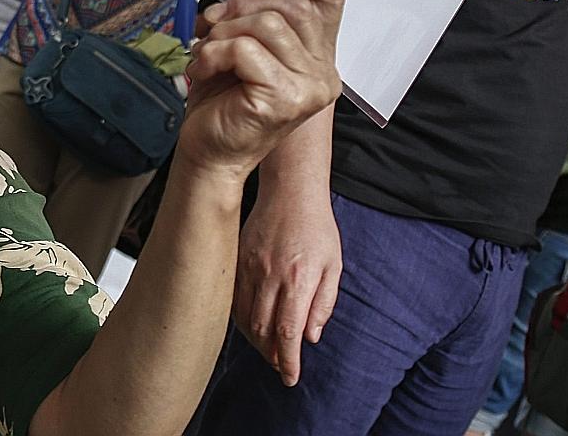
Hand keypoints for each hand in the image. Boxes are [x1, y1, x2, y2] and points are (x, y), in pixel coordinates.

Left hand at [180, 0, 344, 180]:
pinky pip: (246, 50)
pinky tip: (203, 69)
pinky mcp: (285, 99)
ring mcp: (309, 89)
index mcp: (319, 59)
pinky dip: (215, 53)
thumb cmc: (224, 101)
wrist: (209, 154)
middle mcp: (324, 74)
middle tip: (213, 23)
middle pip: (292, 7)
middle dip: (243, 5)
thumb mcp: (244, 49)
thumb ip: (261, 19)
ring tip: (206, 52)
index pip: (330, 6)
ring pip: (267, 25)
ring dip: (224, 32)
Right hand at [233, 189, 340, 386]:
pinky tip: (252, 323)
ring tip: (267, 347)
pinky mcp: (237, 259)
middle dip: (270, 354)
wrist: (290, 191)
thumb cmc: (317, 227)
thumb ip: (323, 303)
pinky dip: (241, 318)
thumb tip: (310, 336)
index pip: (288, 332)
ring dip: (255, 339)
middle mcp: (271, 276)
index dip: (287, 360)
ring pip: (244, 317)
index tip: (290, 377)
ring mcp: (250, 267)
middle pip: (262, 329)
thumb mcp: (334, 265)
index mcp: (299, 279)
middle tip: (280, 364)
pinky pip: (234, 298)